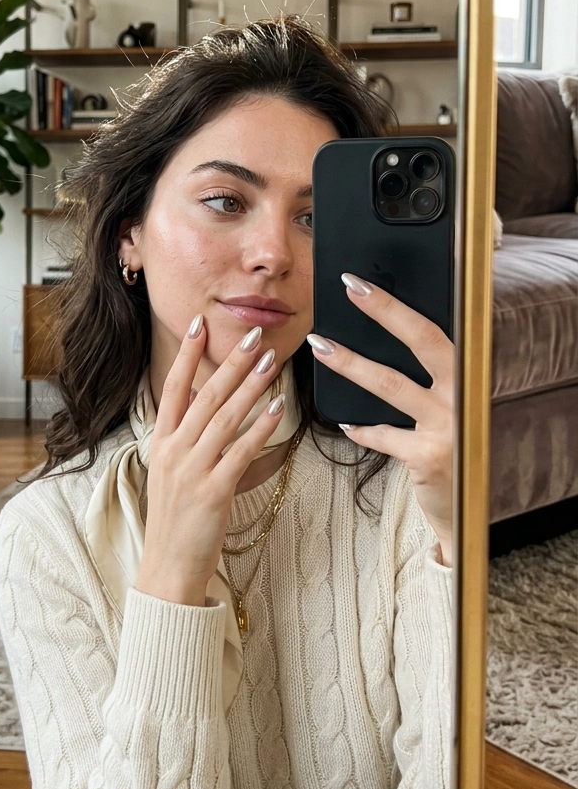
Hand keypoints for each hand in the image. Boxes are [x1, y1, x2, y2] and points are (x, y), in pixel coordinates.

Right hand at [137, 318, 285, 605]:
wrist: (168, 568)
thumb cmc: (174, 521)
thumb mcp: (169, 471)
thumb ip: (182, 435)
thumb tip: (197, 398)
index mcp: (160, 443)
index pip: (172, 388)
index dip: (186, 355)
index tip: (199, 324)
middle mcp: (173, 451)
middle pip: (205, 395)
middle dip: (231, 362)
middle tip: (254, 337)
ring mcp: (192, 470)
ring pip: (225, 417)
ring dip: (251, 387)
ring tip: (272, 362)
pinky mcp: (214, 491)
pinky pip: (241, 451)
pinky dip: (261, 427)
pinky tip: (278, 408)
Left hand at [307, 274, 453, 564]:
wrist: (464, 504)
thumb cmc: (448, 445)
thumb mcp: (446, 404)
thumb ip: (427, 375)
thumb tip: (380, 332)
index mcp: (468, 375)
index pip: (435, 329)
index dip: (397, 305)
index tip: (361, 284)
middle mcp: (464, 394)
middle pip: (423, 341)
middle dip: (385, 311)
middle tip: (349, 289)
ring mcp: (449, 425)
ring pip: (392, 385)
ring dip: (352, 363)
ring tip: (320, 346)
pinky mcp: (429, 455)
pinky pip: (383, 434)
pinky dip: (361, 428)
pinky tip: (345, 423)